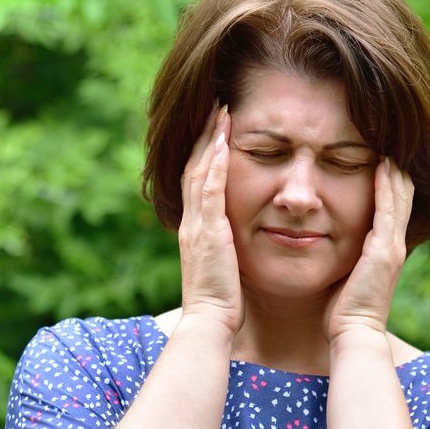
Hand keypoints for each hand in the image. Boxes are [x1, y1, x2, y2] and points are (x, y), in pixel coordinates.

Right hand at [177, 104, 242, 335]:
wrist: (210, 324)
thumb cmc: (222, 303)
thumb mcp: (224, 267)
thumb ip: (227, 248)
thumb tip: (237, 239)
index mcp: (196, 229)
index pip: (197, 180)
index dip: (204, 150)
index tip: (215, 125)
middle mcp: (192, 222)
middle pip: (193, 166)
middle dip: (204, 134)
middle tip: (214, 104)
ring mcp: (197, 225)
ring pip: (199, 170)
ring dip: (210, 138)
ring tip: (221, 110)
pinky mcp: (209, 232)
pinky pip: (210, 189)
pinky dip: (216, 163)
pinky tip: (225, 141)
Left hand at [326, 157, 413, 342]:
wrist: (352, 336)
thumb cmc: (341, 312)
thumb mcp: (343, 276)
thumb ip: (342, 257)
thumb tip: (323, 242)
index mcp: (382, 249)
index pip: (390, 205)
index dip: (388, 179)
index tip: (381, 152)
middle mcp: (392, 244)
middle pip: (401, 195)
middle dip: (397, 167)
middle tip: (393, 138)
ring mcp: (392, 247)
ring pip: (399, 197)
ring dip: (395, 168)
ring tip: (391, 141)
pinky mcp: (384, 252)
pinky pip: (389, 210)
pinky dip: (388, 186)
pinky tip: (385, 163)